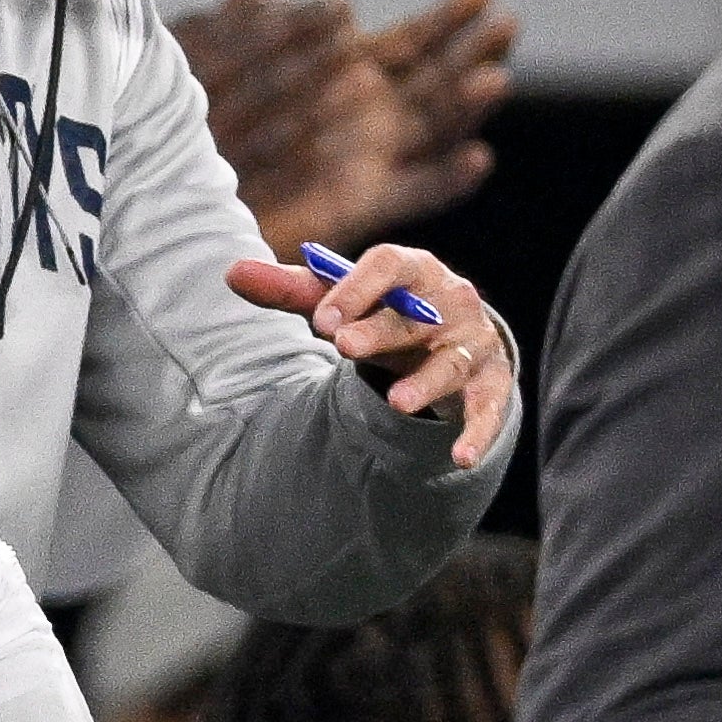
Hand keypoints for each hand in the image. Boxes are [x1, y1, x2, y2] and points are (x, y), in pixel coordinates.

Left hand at [172, 0, 517, 255]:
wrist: (192, 184)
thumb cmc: (214, 118)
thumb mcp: (229, 49)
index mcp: (347, 77)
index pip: (409, 44)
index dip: (445, 21)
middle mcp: (368, 118)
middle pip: (436, 83)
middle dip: (473, 54)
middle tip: (508, 23)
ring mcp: (370, 159)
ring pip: (433, 131)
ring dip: (467, 108)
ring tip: (495, 80)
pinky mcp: (361, 202)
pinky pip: (414, 193)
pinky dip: (449, 179)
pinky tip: (478, 159)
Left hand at [224, 240, 515, 469]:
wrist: (447, 336)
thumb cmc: (384, 310)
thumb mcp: (341, 299)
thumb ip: (291, 290)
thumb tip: (232, 272)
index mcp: (412, 269)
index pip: (388, 265)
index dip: (355, 289)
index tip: (319, 319)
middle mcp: (450, 301)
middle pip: (414, 316)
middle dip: (380, 331)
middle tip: (343, 345)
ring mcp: (472, 343)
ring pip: (451, 363)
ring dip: (426, 383)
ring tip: (398, 403)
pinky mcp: (490, 383)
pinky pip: (488, 409)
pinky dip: (477, 432)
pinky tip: (460, 457)